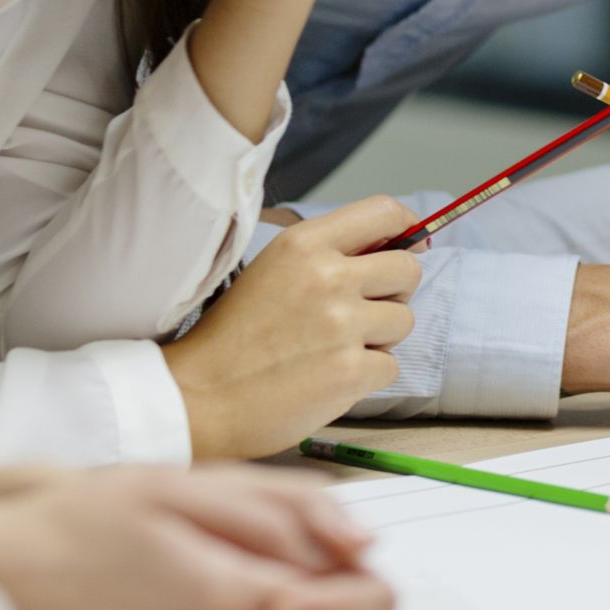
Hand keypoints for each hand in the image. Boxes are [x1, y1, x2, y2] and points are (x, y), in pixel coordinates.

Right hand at [164, 197, 420, 458]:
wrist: (199, 397)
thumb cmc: (233, 336)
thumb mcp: (272, 270)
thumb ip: (328, 254)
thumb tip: (396, 247)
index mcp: (306, 243)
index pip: (385, 212)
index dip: (408, 229)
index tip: (411, 245)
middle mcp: (329, 276)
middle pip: (408, 270)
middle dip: (393, 293)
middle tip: (360, 312)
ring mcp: (342, 324)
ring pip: (404, 321)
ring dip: (379, 338)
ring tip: (336, 349)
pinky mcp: (350, 371)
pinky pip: (391, 366)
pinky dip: (367, 376)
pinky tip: (330, 377)